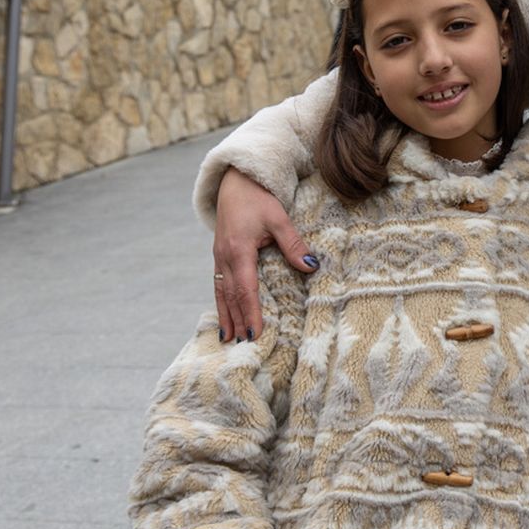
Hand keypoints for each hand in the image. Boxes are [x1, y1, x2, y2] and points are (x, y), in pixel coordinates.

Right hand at [213, 168, 314, 342]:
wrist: (235, 182)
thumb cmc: (258, 198)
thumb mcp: (278, 218)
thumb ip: (293, 243)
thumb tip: (311, 265)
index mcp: (239, 250)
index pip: (246, 289)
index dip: (251, 313)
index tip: (255, 334)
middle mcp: (224, 257)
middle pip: (230, 296)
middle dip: (237, 321)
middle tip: (243, 347)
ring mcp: (218, 257)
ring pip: (221, 292)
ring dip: (226, 316)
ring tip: (229, 340)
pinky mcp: (219, 255)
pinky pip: (218, 284)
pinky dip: (221, 303)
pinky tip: (224, 317)